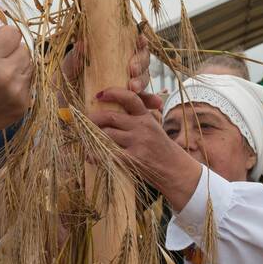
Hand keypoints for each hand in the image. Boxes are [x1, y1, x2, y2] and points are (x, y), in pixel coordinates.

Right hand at [0, 7, 32, 137]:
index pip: (13, 33)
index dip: (4, 36)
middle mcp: (3, 75)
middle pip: (24, 48)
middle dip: (12, 50)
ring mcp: (15, 92)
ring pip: (29, 64)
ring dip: (17, 65)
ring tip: (1, 74)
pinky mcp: (22, 104)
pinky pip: (30, 82)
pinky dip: (19, 82)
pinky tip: (3, 88)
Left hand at [59, 27, 159, 110]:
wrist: (63, 105)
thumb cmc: (68, 80)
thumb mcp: (69, 68)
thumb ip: (76, 57)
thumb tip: (83, 43)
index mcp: (113, 54)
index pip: (133, 44)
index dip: (140, 41)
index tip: (139, 41)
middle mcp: (124, 67)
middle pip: (142, 61)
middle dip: (140, 64)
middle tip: (131, 70)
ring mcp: (127, 83)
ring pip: (144, 79)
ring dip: (143, 82)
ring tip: (134, 89)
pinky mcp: (128, 102)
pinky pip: (143, 101)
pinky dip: (151, 101)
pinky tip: (156, 104)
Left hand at [88, 87, 200, 210]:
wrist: (175, 170)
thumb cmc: (160, 148)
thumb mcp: (153, 128)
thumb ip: (136, 118)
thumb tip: (108, 113)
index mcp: (146, 117)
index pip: (130, 98)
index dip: (113, 93)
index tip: (99, 95)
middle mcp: (142, 127)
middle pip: (111, 117)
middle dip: (94, 118)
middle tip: (86, 121)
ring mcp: (138, 142)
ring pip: (107, 134)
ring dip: (94, 137)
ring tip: (88, 139)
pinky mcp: (133, 158)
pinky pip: (108, 153)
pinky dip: (96, 155)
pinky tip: (91, 156)